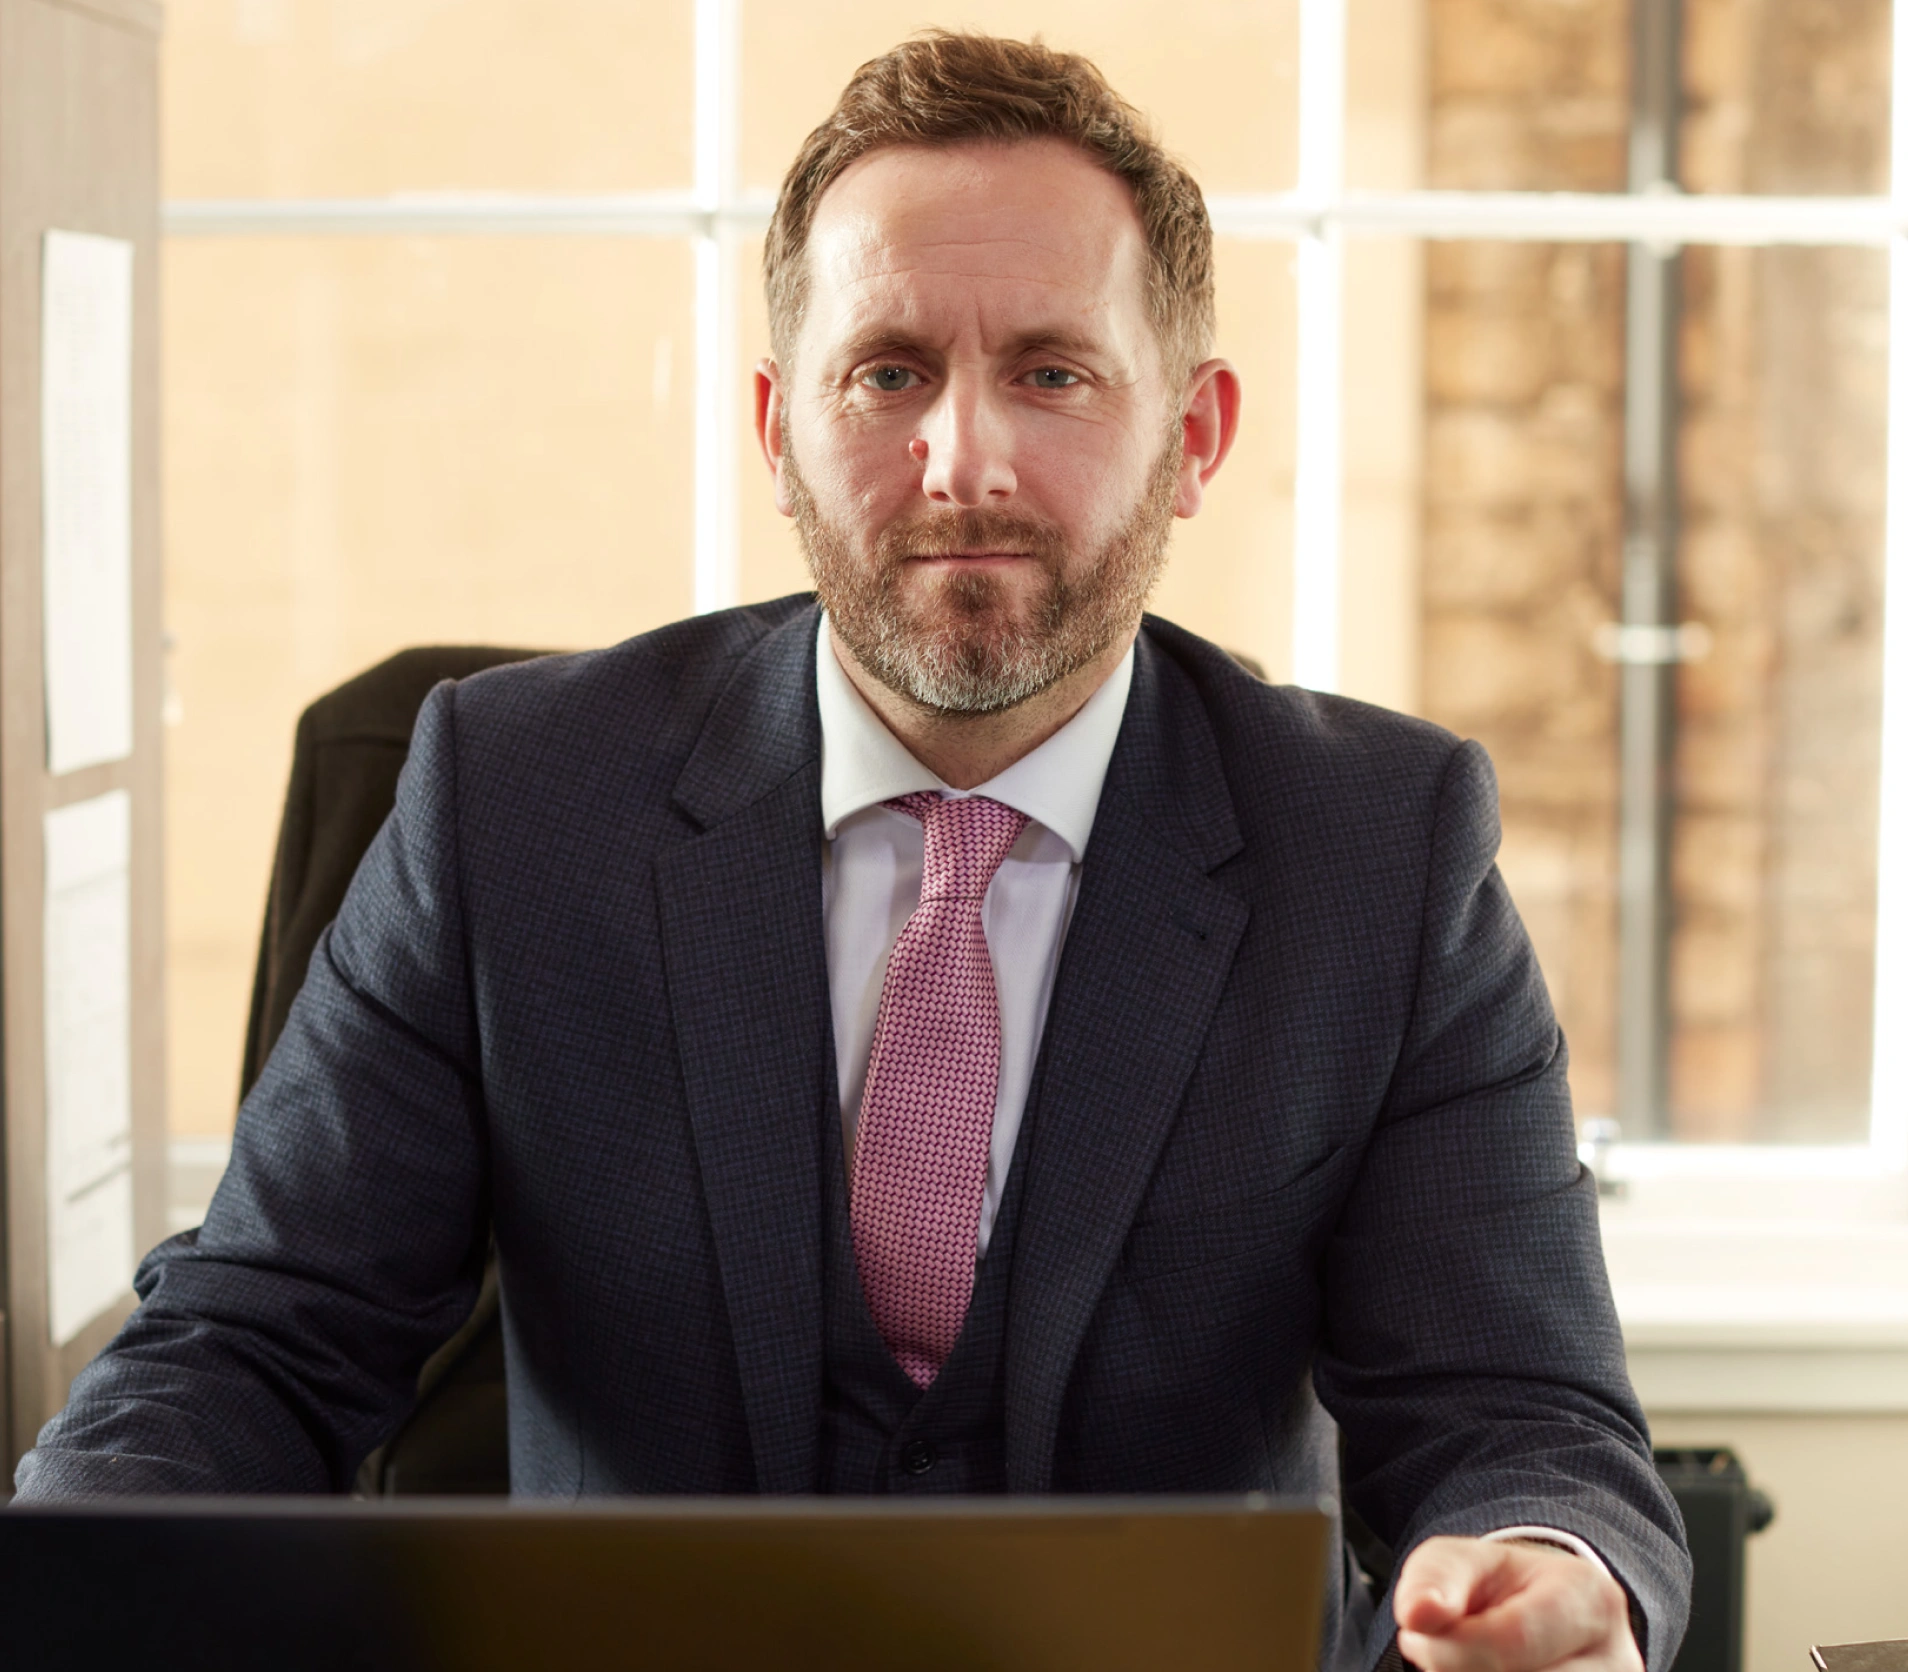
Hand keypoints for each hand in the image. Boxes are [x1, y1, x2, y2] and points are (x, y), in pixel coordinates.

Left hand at [1393, 1535, 1642, 1671]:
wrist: (1543, 1615)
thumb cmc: (1500, 1590)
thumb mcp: (1463, 1563)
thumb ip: (1435, 1580)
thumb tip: (1418, 1614)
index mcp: (1590, 1598)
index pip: (1515, 1640)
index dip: (1452, 1650)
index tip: (1416, 1640)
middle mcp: (1619, 1662)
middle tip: (1437, 1659)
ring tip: (1465, 1669)